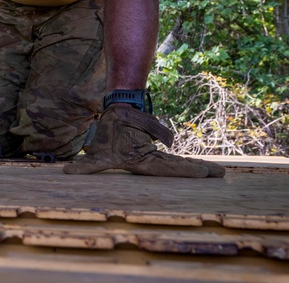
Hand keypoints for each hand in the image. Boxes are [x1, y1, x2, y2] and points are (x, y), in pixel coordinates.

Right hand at [63, 104, 225, 177]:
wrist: (114, 113)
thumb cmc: (108, 129)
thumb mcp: (96, 153)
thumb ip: (84, 165)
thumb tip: (66, 172)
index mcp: (139, 161)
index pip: (165, 168)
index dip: (185, 171)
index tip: (203, 173)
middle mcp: (149, 162)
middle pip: (177, 168)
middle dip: (199, 172)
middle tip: (222, 175)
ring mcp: (154, 157)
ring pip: (179, 165)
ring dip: (198, 169)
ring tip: (219, 173)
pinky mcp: (156, 152)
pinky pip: (175, 160)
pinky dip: (189, 165)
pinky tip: (205, 169)